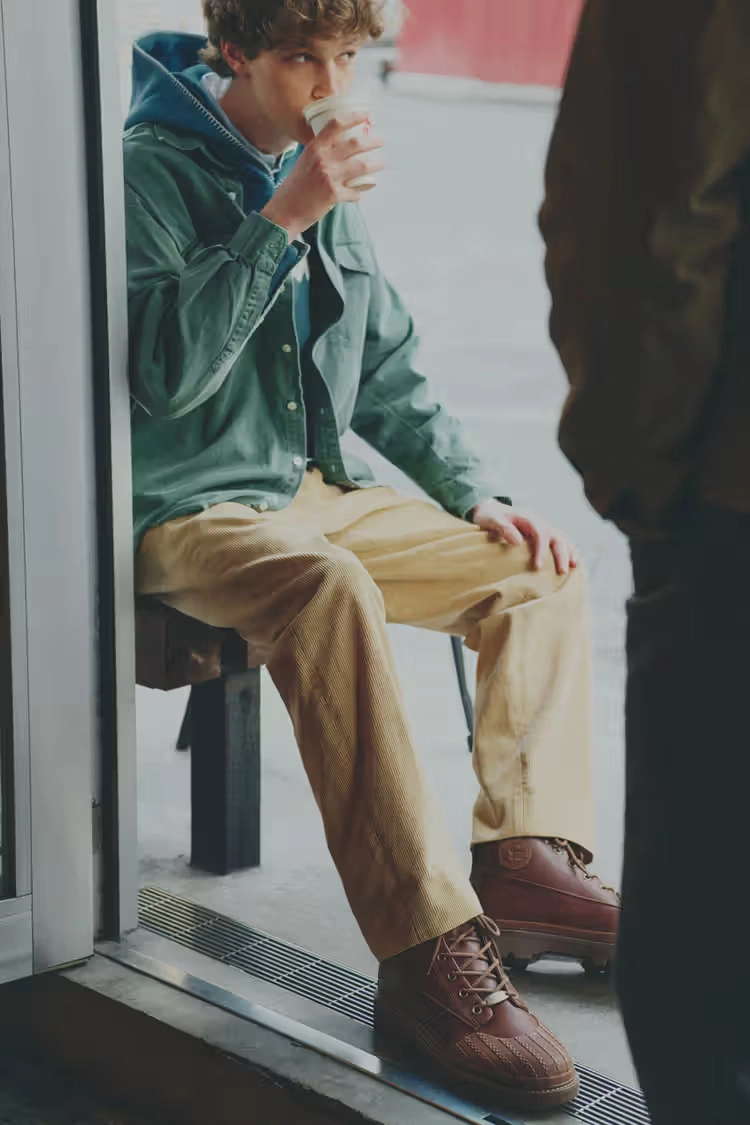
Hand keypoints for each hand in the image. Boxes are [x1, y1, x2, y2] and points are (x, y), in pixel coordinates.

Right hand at [260, 114, 384, 241]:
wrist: (285, 212)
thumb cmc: (293, 188)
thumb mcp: (304, 162)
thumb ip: (320, 153)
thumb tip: (338, 147)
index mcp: (314, 148)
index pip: (336, 124)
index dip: (354, 117)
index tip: (366, 114)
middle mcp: (323, 159)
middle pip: (355, 144)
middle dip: (372, 141)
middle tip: (380, 141)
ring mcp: (330, 176)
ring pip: (362, 166)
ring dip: (375, 165)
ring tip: (381, 164)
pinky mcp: (334, 194)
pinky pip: (355, 191)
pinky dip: (359, 192)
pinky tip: (359, 193)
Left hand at [471, 498, 577, 574]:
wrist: (491, 510)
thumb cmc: (490, 517)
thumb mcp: (492, 520)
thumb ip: (503, 528)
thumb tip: (517, 541)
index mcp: (529, 519)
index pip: (540, 534)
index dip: (541, 550)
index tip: (538, 566)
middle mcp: (540, 522)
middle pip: (556, 536)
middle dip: (561, 554)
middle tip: (562, 572)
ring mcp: (544, 527)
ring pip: (562, 538)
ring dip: (569, 551)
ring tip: (574, 567)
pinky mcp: (545, 533)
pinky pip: (561, 540)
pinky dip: (569, 549)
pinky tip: (573, 561)